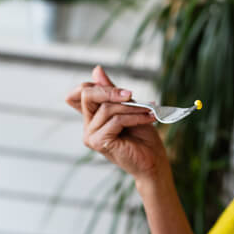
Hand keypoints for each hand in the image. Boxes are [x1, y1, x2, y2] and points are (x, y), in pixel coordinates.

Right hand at [65, 65, 168, 181]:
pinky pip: (116, 120)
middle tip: (132, 95)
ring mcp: (91, 135)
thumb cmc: (143, 138)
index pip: (79, 93)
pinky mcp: (99, 142)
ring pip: (107, 108)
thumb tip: (96, 70)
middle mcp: (87, 126)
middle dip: (110, 91)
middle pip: (87, 95)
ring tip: (149, 111)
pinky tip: (148, 118)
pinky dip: (134, 117)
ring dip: (132, 107)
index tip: (124, 92)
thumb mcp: (129, 108)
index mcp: (92, 117)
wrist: (153, 163)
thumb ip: (112, 91)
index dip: (97, 86)